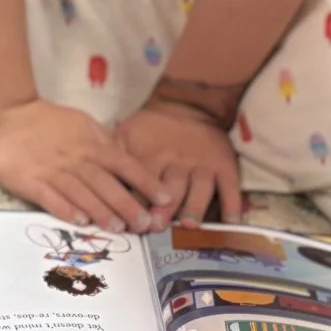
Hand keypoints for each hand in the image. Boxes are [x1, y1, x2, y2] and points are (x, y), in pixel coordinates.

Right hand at [0, 98, 170, 231]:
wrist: (5, 116)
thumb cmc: (46, 121)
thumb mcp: (81, 124)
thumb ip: (102, 144)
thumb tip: (125, 162)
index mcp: (91, 144)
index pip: (126, 165)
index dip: (147, 183)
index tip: (165, 199)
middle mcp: (77, 159)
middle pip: (108, 185)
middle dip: (129, 205)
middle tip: (146, 225)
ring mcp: (54, 171)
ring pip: (83, 194)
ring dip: (102, 212)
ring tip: (118, 228)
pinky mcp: (31, 182)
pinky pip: (52, 199)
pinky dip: (67, 210)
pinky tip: (80, 223)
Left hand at [119, 100, 241, 225]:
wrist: (188, 105)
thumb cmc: (151, 127)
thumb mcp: (126, 135)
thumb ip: (114, 157)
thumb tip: (97, 179)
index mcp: (152, 158)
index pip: (141, 184)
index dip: (136, 204)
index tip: (130, 222)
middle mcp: (178, 164)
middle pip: (171, 188)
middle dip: (163, 208)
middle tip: (157, 226)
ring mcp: (203, 166)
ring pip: (200, 188)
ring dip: (194, 207)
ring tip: (189, 224)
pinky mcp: (224, 166)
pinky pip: (230, 187)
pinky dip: (232, 205)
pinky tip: (232, 222)